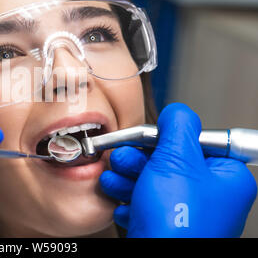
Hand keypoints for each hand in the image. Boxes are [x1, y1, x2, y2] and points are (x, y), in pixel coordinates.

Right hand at [104, 103, 256, 236]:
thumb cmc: (176, 223)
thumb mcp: (177, 160)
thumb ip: (178, 127)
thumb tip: (177, 113)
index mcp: (225, 178)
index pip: (197, 142)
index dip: (168, 139)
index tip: (150, 138)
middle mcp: (209, 196)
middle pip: (169, 161)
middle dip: (139, 158)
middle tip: (123, 157)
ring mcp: (186, 212)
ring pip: (153, 181)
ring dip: (128, 177)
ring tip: (114, 179)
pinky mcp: (166, 226)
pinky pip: (146, 203)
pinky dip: (130, 199)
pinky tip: (120, 200)